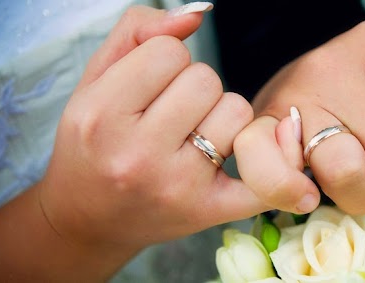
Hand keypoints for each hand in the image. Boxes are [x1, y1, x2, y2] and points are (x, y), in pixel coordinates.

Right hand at [38, 5, 266, 252]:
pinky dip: (275, 164)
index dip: (164, 60)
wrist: (89, 219)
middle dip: (193, 88)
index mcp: (102, 117)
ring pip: (236, 110)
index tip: (149, 86)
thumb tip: (196, 14)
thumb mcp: (94, 81)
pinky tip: (269, 155)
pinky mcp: (208, 211)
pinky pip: (264, 177)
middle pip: (206, 78)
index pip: (168, 51)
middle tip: (171, 114)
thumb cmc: (91, 145)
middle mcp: (138, 155)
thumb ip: (137, 32)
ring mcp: (177, 186)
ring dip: (221, 115)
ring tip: (192, 135)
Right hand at [234, 20, 364, 214]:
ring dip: (364, 197)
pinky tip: (309, 199)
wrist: (288, 92)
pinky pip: (275, 174)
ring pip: (349, 172)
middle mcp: (333, 64)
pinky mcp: (260, 131)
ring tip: (364, 187)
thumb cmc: (356, 100)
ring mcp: (293, 98)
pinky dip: (291, 194)